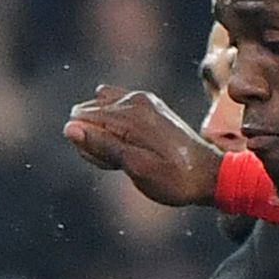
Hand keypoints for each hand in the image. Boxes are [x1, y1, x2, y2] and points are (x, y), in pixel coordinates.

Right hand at [63, 86, 223, 207]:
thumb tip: (69, 128)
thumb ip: (102, 145)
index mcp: (131, 113)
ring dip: (103, 137)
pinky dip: (115, 131)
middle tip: (119, 164)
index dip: (87, 147)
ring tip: (124, 158)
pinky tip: (129, 148)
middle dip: (93, 141)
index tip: (108, 163)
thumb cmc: (173, 178)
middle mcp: (135, 99)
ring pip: (99, 112)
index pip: (82, 119)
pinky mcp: (148, 107)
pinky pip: (115, 112)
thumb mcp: (135, 167)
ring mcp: (142, 100)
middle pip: (88, 114)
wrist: (209, 175)